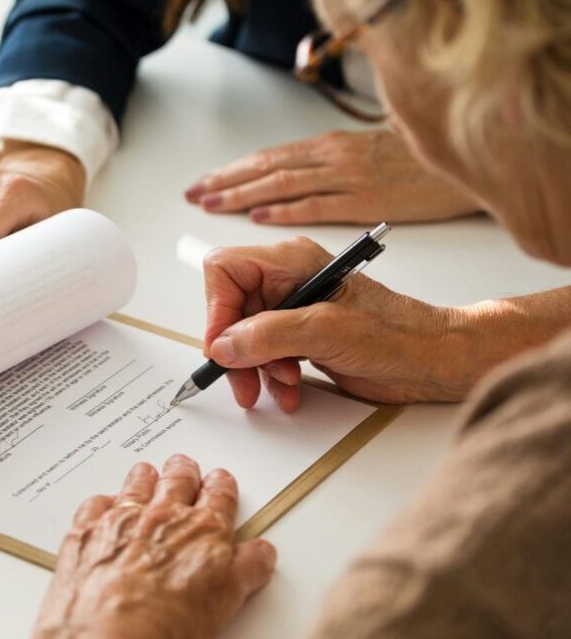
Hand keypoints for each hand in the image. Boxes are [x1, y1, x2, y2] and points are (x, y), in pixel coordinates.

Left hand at [32, 455, 275, 638]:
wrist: (110, 635)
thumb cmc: (166, 624)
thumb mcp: (226, 600)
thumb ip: (246, 569)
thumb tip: (260, 554)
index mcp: (203, 530)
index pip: (219, 496)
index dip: (221, 486)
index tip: (220, 481)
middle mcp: (163, 516)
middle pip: (177, 481)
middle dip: (184, 472)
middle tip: (185, 466)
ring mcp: (122, 519)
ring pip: (137, 484)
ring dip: (144, 477)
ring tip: (147, 473)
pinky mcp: (86, 531)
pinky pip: (95, 505)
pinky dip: (102, 504)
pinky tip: (104, 506)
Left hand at [185, 129, 481, 223]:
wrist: (467, 160)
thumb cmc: (416, 164)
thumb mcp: (366, 155)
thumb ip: (329, 168)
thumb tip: (292, 182)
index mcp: (329, 146)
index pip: (269, 158)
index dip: (234, 171)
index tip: (206, 181)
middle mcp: (331, 157)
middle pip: (266, 167)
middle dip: (226, 181)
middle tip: (194, 192)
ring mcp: (347, 177)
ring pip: (282, 183)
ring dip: (243, 194)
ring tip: (211, 203)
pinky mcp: (366, 199)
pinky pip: (317, 204)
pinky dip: (285, 209)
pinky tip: (260, 216)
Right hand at [203, 238, 472, 410]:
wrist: (435, 360)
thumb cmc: (399, 334)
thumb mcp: (326, 331)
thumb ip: (268, 335)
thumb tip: (222, 345)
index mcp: (290, 260)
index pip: (225, 270)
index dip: (216, 309)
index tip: (222, 347)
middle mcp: (287, 280)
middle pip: (230, 308)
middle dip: (235, 348)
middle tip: (242, 380)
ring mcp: (293, 308)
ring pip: (244, 336)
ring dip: (254, 368)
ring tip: (280, 386)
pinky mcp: (300, 335)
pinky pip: (265, 354)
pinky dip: (271, 376)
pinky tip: (290, 390)